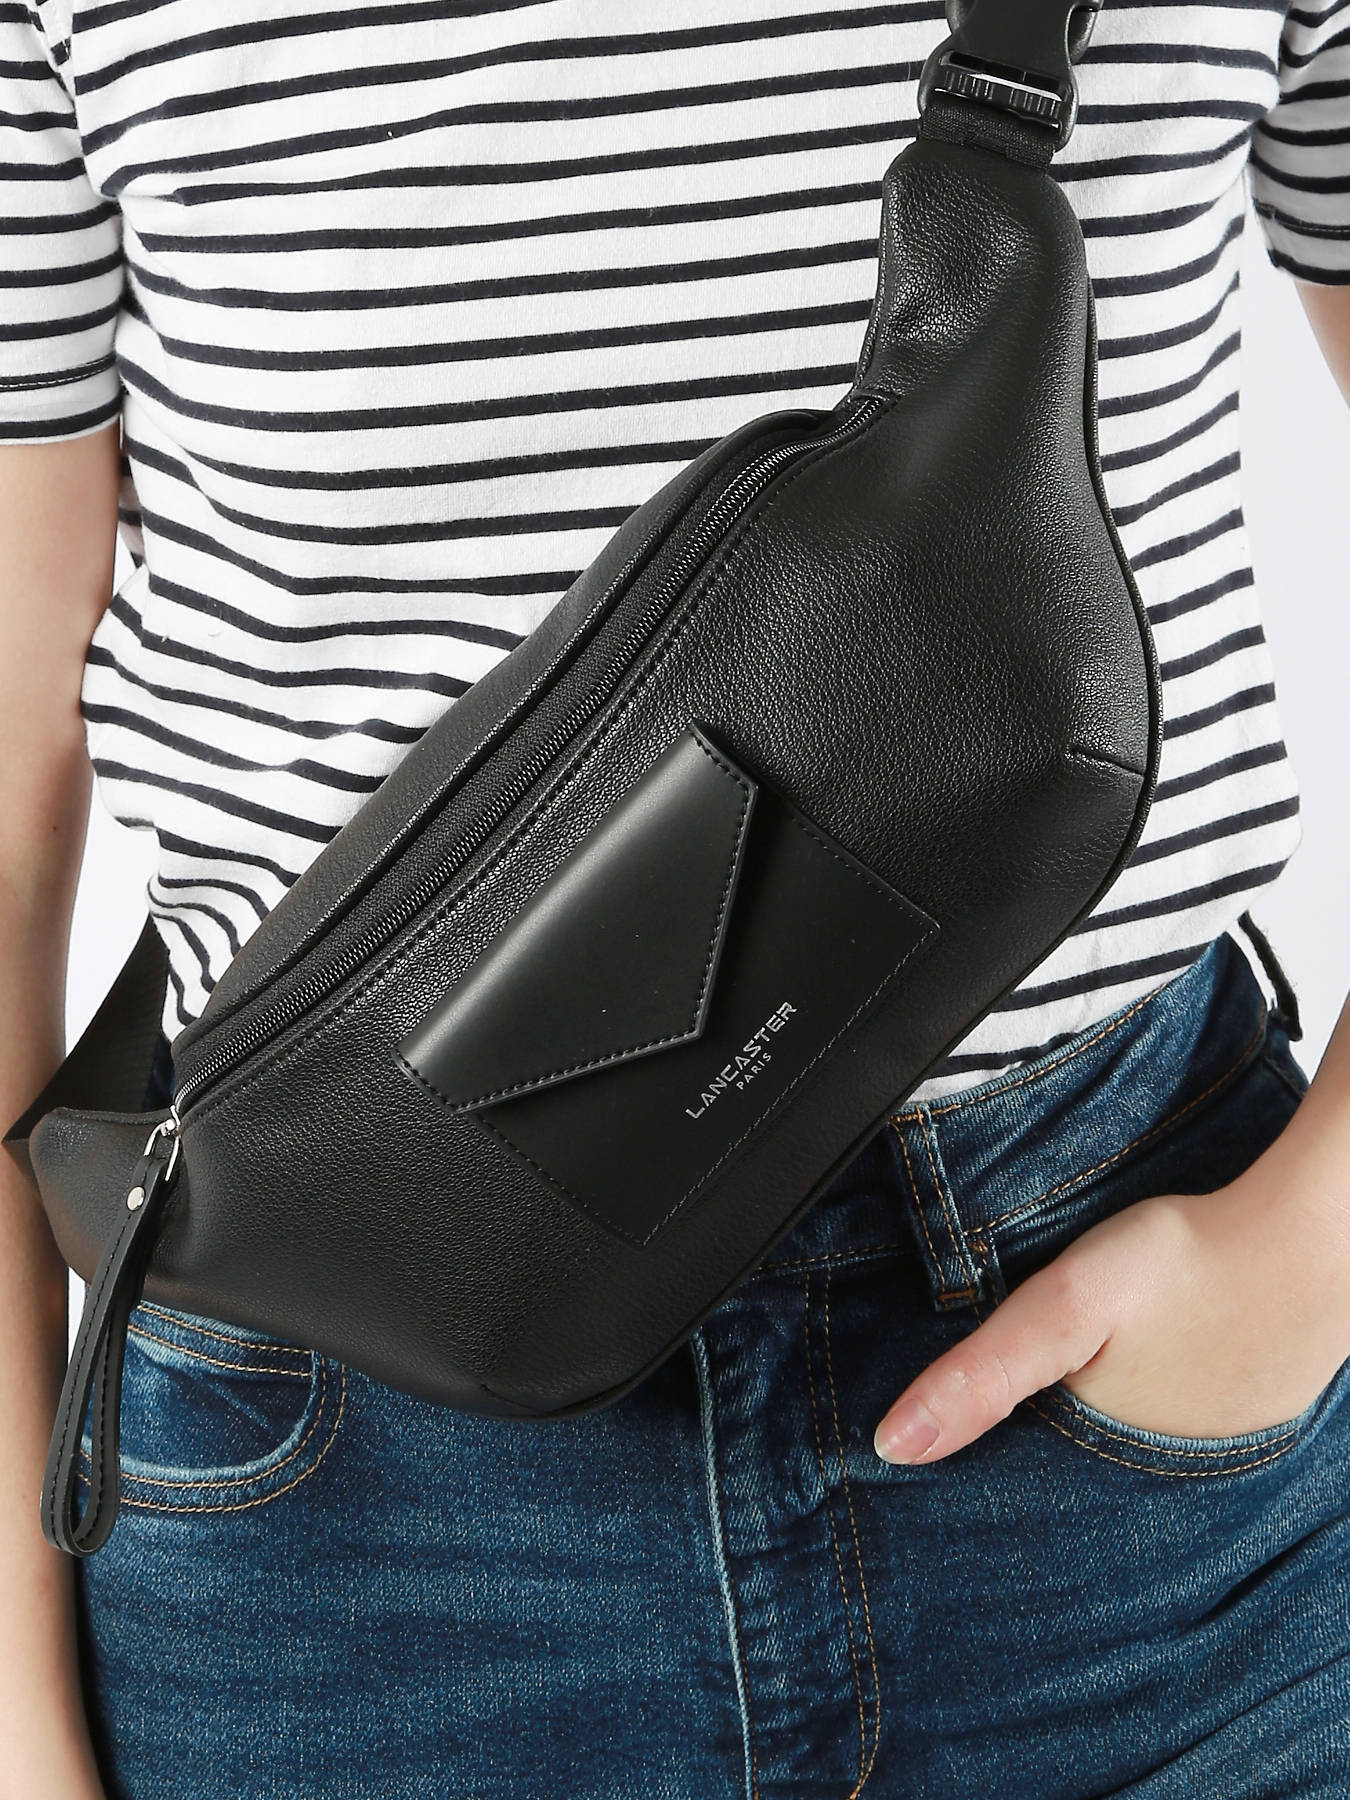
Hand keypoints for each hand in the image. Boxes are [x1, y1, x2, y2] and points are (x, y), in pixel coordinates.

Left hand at [872, 1160, 1349, 1463]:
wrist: (1313, 1232)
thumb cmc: (1188, 1262)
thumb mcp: (1064, 1307)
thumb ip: (982, 1373)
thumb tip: (890, 1446)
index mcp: (1109, 1469)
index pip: (1023, 1492)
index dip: (980, 1462)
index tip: (929, 1442)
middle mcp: (1168, 1482)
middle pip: (1075, 1470)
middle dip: (1036, 1443)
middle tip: (1011, 1386)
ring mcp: (1219, 1449)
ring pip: (1127, 1444)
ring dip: (1095, 1421)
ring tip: (1069, 1373)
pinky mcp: (1253, 1410)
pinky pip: (1180, 1416)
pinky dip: (1152, 1396)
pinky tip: (1145, 1360)